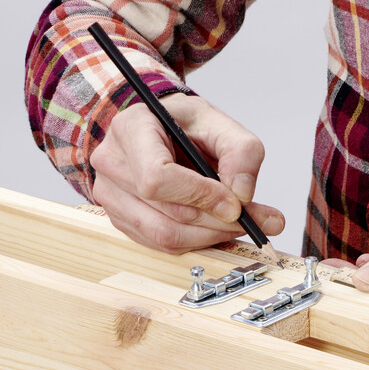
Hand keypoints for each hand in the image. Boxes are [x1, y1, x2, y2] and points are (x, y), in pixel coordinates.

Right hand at [90, 93, 284, 252]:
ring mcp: (111, 194)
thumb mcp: (222, 125)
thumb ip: (242, 154)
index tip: (235, 204)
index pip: (157, 178)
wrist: (164, 131)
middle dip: (218, 221)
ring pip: (165, 235)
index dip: (200, 197)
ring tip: (239, 224)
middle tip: (258, 221)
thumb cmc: (187, 125)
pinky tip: (215, 226)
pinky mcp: (121, 219)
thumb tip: (243, 195)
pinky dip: (196, 241)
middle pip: (167, 212)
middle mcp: (113, 162)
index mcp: (132, 129)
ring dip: (210, 235)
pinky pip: (161, 244)